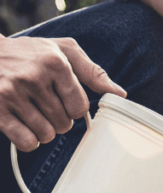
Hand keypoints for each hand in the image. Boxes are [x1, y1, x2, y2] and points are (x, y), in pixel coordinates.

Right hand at [0, 36, 125, 150]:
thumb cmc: (30, 53)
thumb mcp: (63, 51)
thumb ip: (92, 72)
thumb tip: (120, 94)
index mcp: (55, 63)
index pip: (80, 106)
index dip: (75, 110)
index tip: (66, 103)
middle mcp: (33, 77)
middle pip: (64, 123)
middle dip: (60, 122)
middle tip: (48, 109)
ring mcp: (11, 93)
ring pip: (46, 134)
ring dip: (45, 132)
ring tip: (36, 117)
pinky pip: (25, 141)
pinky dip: (30, 141)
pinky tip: (25, 128)